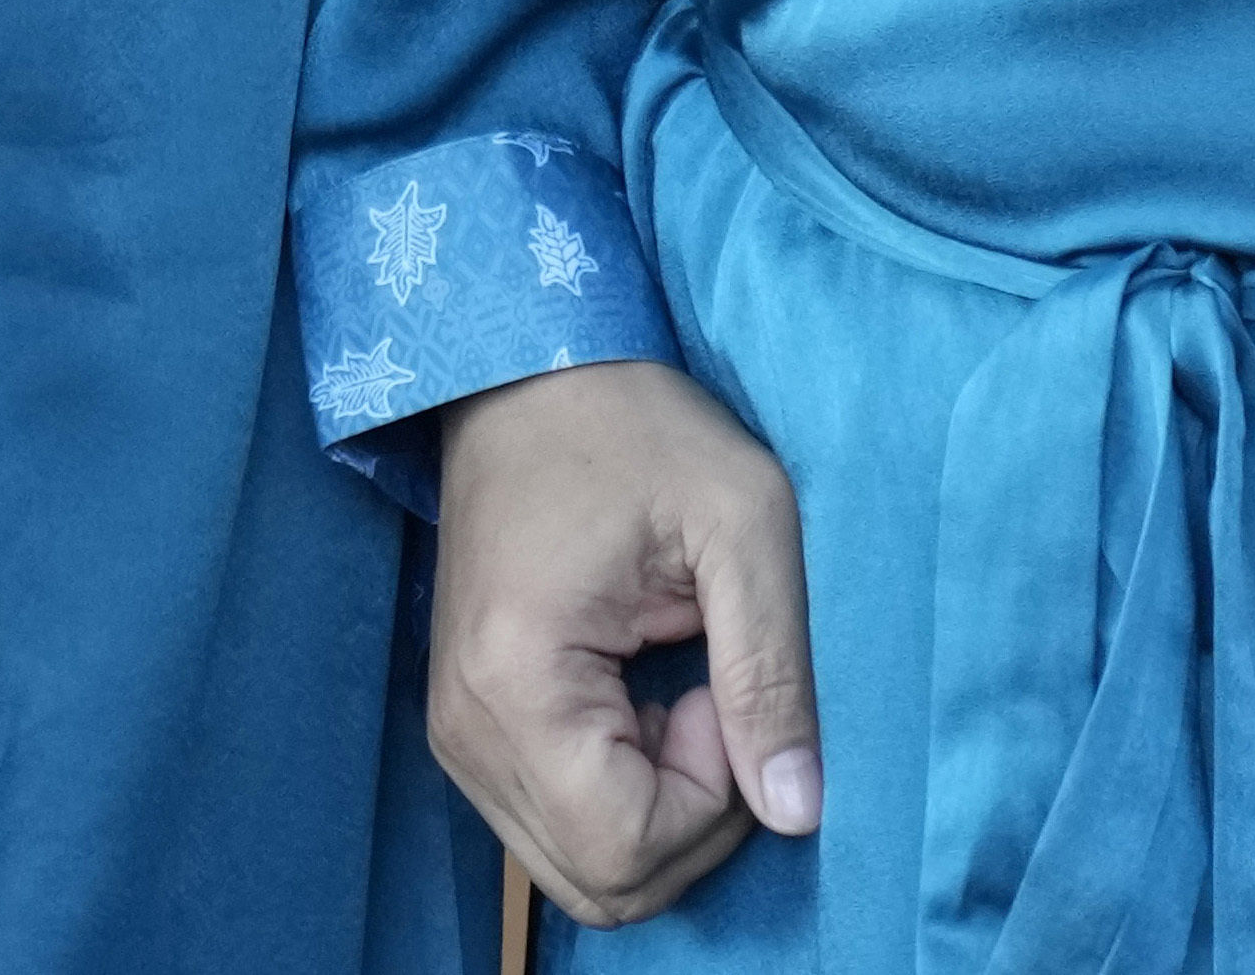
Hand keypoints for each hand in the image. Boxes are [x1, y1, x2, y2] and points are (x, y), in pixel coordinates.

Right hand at [427, 359, 819, 927]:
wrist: (530, 374)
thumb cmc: (639, 428)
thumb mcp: (744, 523)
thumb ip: (771, 674)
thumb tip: (797, 814)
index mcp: (517, 679)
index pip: (627, 848)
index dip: (709, 800)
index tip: (717, 686)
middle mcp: (465, 730)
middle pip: (600, 881)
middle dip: (691, 821)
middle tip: (711, 699)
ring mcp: (457, 735)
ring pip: (580, 869)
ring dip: (658, 810)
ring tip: (679, 691)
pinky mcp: (469, 728)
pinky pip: (556, 825)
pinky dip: (622, 795)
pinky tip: (644, 702)